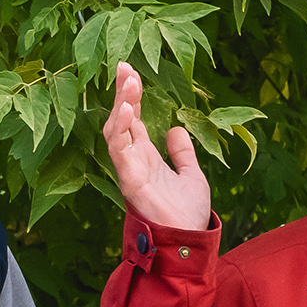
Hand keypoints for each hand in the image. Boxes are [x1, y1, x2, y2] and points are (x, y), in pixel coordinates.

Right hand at [99, 64, 212, 232]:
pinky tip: (128, 110)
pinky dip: (121, 130)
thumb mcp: (191, 175)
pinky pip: (119, 151)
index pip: (134, 119)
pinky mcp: (130, 181)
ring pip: (116, 131)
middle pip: (121, 119)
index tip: (130, 71)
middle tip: (124, 66)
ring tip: (128, 81)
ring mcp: (130, 169)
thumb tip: (176, 129)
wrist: (189, 240)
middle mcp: (134, 160)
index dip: (131, 95)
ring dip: (121, 105)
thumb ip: (183, 153)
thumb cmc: (187, 214)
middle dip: (122, 93)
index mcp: (147, 156)